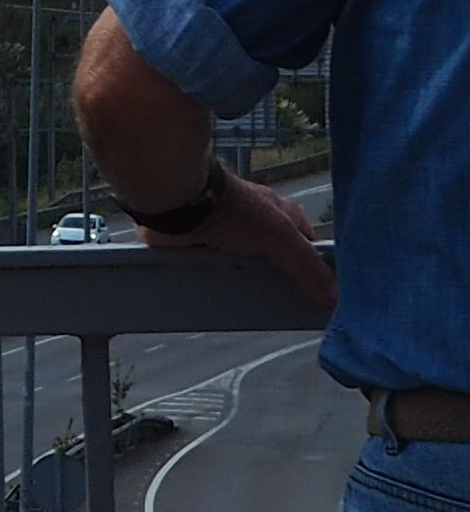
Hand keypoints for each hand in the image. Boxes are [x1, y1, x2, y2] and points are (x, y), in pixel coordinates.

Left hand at [203, 166, 336, 316]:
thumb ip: (306, 264)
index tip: (323, 292)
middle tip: (287, 306)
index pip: (306, 242)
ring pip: (245, 263)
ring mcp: (226, 233)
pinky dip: (219, 280)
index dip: (315, 264)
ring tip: (255, 309)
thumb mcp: (279, 235)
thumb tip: (333, 295)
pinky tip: (224, 299)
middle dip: (279, 276)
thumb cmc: (234, 208)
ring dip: (247, 280)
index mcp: (278, 213)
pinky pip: (216, 267)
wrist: (178, 202)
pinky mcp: (201, 245)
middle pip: (274, 255)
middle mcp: (254, 222)